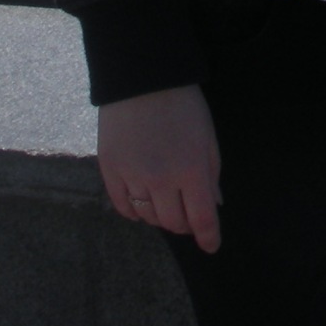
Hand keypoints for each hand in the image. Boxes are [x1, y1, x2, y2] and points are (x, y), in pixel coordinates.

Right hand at [97, 84, 223, 252]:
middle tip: (189, 217)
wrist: (142, 79)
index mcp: (192, 169)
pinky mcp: (110, 171)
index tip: (212, 246)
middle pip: (174, 222)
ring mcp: (133, 176)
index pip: (202, 217)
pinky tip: (142, 206)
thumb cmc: (183, 104)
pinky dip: (135, 213)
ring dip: (161, 218)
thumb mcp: (207, 135)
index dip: (209, 237)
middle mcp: (161, 179)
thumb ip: (211, 172)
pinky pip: (123, 207)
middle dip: (186, 225)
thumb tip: (215, 204)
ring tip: (167, 205)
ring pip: (149, 217)